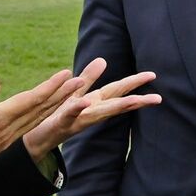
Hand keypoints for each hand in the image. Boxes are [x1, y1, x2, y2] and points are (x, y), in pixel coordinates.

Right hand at [0, 67, 88, 186]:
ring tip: (71, 91)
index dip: (50, 88)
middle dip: (61, 95)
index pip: (31, 101)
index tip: (67, 75)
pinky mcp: (2, 142)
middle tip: (81, 80)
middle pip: (41, 110)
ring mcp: (6, 138)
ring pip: (38, 119)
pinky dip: (44, 114)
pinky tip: (47, 109)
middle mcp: (7, 131)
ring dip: (56, 104)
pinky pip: (31, 126)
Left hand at [23, 58, 159, 159]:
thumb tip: (103, 59)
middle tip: (157, 99)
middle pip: (116, 104)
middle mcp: (91, 112)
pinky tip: (86, 102)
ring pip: (100, 113)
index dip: (135, 82)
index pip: (118, 90)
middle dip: (137, 101)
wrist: (38, 136)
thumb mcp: (75, 93)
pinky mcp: (61, 122)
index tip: (153, 75)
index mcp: (95, 102)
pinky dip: (78, 108)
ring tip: (134, 101)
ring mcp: (78, 119)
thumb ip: (89, 77)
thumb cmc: (59, 114)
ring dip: (117, 107)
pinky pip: (70, 114)